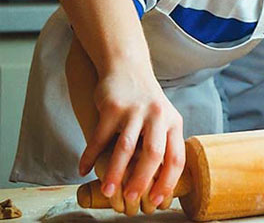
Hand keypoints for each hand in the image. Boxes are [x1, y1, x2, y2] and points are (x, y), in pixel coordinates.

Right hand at [83, 69, 183, 214]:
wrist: (127, 68)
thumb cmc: (146, 102)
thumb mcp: (163, 119)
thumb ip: (162, 145)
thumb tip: (158, 184)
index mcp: (174, 122)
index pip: (176, 157)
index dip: (168, 181)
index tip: (158, 200)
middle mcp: (158, 116)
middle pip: (153, 154)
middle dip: (142, 181)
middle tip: (132, 200)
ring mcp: (135, 111)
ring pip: (126, 148)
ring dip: (115, 172)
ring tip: (108, 191)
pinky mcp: (112, 107)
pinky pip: (100, 137)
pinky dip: (90, 155)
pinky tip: (83, 169)